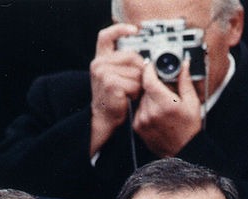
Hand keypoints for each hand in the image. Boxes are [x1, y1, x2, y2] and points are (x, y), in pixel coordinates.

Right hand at [89, 22, 143, 155]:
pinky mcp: (111, 83)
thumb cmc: (114, 99)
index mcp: (101, 58)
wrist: (103, 119)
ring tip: (130, 93)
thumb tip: (147, 59)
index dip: (120, 29)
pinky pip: (135, 84)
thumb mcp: (116, 76)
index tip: (134, 30)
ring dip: (139, 85)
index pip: (107, 36)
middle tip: (135, 85)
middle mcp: (100, 63)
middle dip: (140, 71)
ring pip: (136, 72)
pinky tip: (128, 98)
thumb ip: (126, 63)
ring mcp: (104, 72)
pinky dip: (136, 93)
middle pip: (133, 56)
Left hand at [131, 60, 202, 156]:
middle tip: (165, 91)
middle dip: (154, 85)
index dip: (149, 69)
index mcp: (166, 104)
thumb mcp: (192, 103)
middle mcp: (151, 112)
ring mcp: (142, 120)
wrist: (184, 151)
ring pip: (141, 98)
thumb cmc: (189, 129)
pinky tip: (157, 114)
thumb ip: (185, 81)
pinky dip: (146, 108)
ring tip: (163, 106)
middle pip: (145, 88)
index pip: (149, 79)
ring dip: (150, 97)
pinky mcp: (137, 127)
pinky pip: (138, 109)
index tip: (152, 66)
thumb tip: (184, 65)